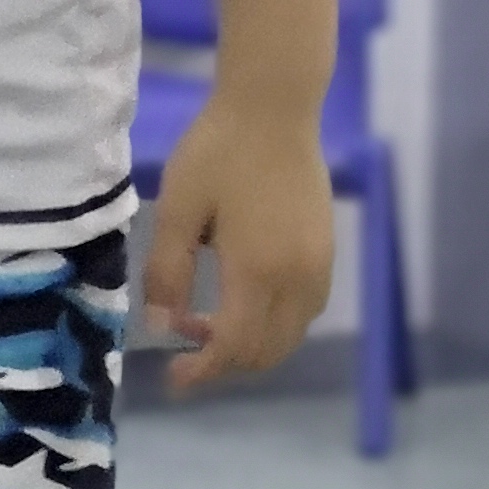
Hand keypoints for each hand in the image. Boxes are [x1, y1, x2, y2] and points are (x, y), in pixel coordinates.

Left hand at [143, 97, 334, 390]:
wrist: (274, 107)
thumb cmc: (218, 151)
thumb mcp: (177, 209)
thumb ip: (167, 271)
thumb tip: (162, 325)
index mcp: (257, 271)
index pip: (234, 346)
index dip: (203, 371)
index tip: (173, 380)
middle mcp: (297, 278)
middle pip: (267, 350)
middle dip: (225, 362)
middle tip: (183, 347)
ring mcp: (319, 265)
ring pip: (291, 335)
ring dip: (251, 345)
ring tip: (206, 324)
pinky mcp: (326, 251)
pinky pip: (305, 310)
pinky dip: (275, 325)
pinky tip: (243, 304)